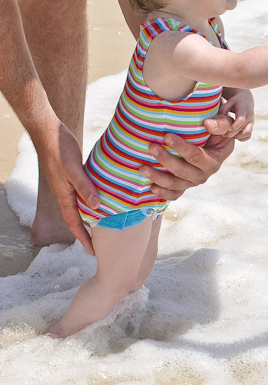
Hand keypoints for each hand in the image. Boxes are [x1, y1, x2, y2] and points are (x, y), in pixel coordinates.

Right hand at [37, 123, 99, 254]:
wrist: (47, 132)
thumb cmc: (59, 149)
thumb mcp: (74, 169)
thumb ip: (85, 187)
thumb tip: (96, 207)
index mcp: (64, 196)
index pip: (74, 223)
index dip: (84, 238)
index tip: (93, 252)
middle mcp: (64, 193)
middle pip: (76, 218)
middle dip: (87, 231)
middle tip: (101, 242)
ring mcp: (66, 184)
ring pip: (79, 205)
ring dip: (89, 215)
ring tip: (103, 222)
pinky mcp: (70, 174)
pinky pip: (81, 192)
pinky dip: (90, 199)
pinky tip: (99, 196)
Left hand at [139, 128, 234, 200]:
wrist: (216, 141)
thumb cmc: (218, 130)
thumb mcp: (225, 124)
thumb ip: (221, 123)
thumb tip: (208, 123)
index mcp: (214, 160)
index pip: (196, 156)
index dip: (181, 148)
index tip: (166, 136)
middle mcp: (204, 174)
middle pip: (182, 171)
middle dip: (165, 159)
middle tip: (151, 147)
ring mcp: (193, 181)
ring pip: (175, 184)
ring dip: (158, 177)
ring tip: (143, 167)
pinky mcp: (185, 185)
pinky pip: (174, 194)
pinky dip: (163, 192)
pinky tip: (151, 187)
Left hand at [205, 89, 254, 141]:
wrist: (246, 100)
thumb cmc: (235, 102)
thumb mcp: (229, 102)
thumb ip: (224, 110)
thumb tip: (220, 120)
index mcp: (243, 109)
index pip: (241, 119)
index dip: (234, 126)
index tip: (227, 128)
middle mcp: (249, 116)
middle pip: (242, 128)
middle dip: (232, 133)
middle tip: (223, 134)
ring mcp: (251, 122)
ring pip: (247, 133)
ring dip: (237, 136)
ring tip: (229, 134)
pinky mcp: (251, 126)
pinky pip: (248, 135)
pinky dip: (241, 138)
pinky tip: (235, 135)